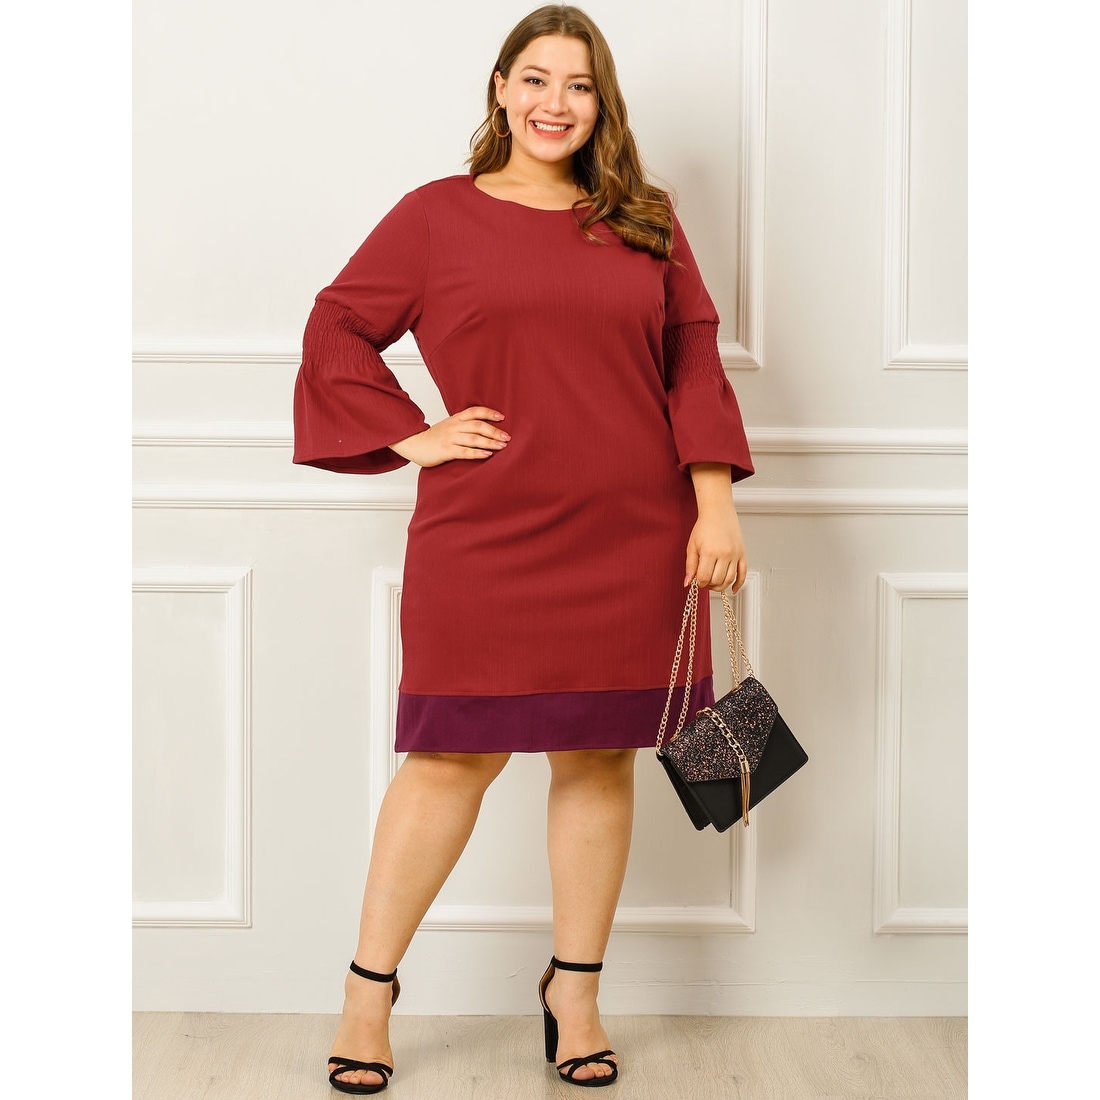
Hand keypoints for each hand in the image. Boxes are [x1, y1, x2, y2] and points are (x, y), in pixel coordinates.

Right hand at [390, 406, 508, 466]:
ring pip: (474, 439)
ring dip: (490, 442)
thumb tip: (486, 427)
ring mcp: (450, 439)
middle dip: (494, 430)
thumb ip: (464, 425)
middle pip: (477, 425)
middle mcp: (454, 427)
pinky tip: (488, 454)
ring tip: (502, 446)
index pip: (474, 411)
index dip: (489, 413)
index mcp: (455, 419)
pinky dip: (478, 453)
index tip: (502, 417)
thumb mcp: (449, 426)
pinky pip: (465, 452)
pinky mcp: (447, 451)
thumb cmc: (435, 437)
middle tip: (507, 436)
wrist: (415, 444)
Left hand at [684, 506, 746, 592]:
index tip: (697, 580)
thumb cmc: (704, 527)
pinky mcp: (742, 554)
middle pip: (717, 581)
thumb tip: (688, 583)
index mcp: (709, 552)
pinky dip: (738, 584)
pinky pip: (743, 574)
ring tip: (714, 582)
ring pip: (729, 580)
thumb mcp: (692, 546)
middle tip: (705, 580)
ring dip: (720, 586)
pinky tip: (732, 589)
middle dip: (709, 585)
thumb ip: (690, 565)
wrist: (718, 512)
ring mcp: (735, 554)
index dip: (699, 582)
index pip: (704, 578)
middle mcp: (724, 554)